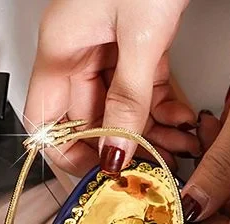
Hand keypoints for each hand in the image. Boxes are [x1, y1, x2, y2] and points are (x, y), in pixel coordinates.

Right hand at [24, 0, 198, 174]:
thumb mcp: (141, 36)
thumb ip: (129, 98)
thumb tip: (115, 152)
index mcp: (61, 48)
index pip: (47, 122)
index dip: (67, 157)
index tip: (96, 181)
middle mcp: (78, 50)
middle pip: (90, 120)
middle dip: (121, 150)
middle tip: (147, 175)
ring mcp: (107, 46)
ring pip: (120, 108)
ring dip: (148, 134)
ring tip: (175, 152)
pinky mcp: (137, 41)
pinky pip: (143, 87)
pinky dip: (163, 108)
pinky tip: (182, 122)